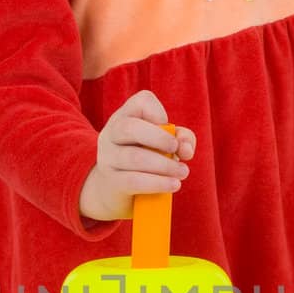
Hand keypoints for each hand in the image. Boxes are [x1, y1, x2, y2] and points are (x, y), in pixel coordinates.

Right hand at [79, 89, 196, 221]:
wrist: (117, 190)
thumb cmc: (147, 159)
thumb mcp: (166, 144)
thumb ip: (182, 139)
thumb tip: (185, 149)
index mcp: (125, 117)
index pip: (140, 102)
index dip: (158, 113)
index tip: (170, 131)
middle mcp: (111, 133)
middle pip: (129, 128)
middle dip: (159, 138)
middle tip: (176, 149)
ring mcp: (108, 158)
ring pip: (134, 158)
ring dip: (164, 166)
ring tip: (183, 172)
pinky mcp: (111, 182)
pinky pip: (134, 181)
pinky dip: (157, 183)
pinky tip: (173, 184)